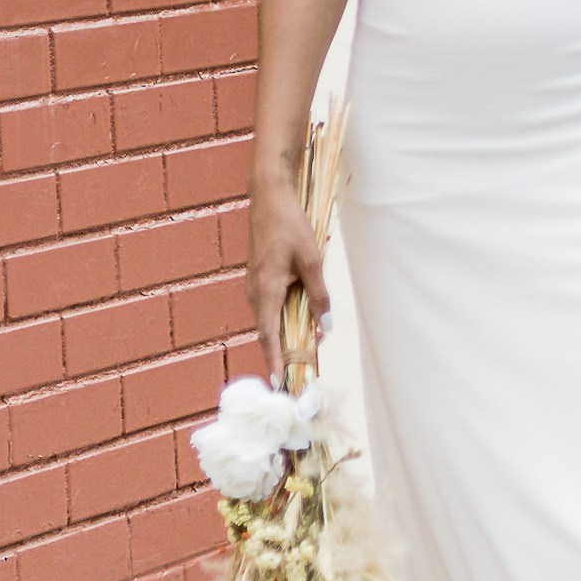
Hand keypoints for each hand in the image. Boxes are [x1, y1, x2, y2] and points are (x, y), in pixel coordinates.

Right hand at [247, 171, 330, 383]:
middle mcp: (255, 292)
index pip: (269, 335)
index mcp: (266, 290)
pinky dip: (281, 320)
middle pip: (269, 332)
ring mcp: (254, 286)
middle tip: (300, 375)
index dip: (275, 360)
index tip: (279, 383)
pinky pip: (269, 307)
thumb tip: (325, 326)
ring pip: (269, 320)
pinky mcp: (258, 279)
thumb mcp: (312, 260)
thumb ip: (319, 294)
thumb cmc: (290, 225)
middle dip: (283, 354)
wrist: (269, 197)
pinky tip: (298, 323)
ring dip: (284, 337)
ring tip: (304, 354)